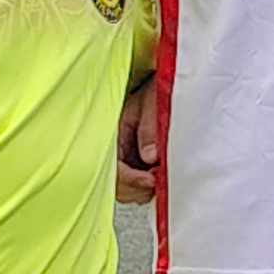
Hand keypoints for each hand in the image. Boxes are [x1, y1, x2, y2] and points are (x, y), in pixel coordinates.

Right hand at [115, 74, 159, 205]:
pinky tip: (155, 178)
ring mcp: (119, 155)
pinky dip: (142, 187)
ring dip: (140, 189)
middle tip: (158, 181)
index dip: (130, 178)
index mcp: (111, 130)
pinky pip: (130, 184)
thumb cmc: (156, 89)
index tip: (151, 179)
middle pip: (113, 183)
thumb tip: (150, 157)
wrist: (162, 84)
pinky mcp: (129, 161)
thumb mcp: (153, 103)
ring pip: (121, 188)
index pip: (111, 166)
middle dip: (136, 188)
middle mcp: (111, 146)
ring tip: (158, 178)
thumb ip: (150, 128)